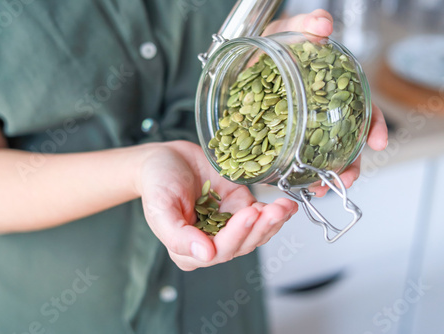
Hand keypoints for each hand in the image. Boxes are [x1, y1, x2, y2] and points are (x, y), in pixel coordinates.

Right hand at [138, 141, 297, 270]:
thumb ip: (178, 236)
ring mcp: (229, 224)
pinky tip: (287, 205)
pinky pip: (261, 215)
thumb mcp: (159, 209)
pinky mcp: (240, 206)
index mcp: (190, 250)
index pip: (219, 250)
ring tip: (283, 207)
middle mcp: (212, 241)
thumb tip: (206, 256)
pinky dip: (276, 212)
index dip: (237, 234)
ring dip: (273, 222)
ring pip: (256, 233)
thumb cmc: (156, 183)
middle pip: (243, 244)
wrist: (165, 157)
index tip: (248, 213)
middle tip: (274, 210)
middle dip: (261, 228)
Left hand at [264, 10, 388, 195]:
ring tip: (318, 189)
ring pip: (321, 157)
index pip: (363, 108)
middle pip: (345, 142)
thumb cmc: (268, 47)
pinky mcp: (279, 140)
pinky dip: (295, 176)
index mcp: (332, 90)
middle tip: (347, 178)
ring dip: (324, 176)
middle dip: (350, 164)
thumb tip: (323, 24)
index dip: (375, 124)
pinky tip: (294, 185)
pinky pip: (291, 162)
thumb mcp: (285, 32)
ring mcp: (301, 129)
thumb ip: (305, 25)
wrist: (239, 63)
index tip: (379, 142)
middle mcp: (321, 113)